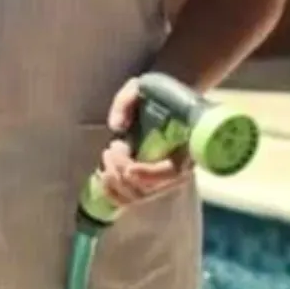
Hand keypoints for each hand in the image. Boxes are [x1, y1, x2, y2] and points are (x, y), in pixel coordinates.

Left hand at [98, 77, 192, 208]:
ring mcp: (162, 180)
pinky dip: (111, 192)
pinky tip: (103, 172)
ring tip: (108, 154)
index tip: (129, 167)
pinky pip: (129, 201)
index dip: (149, 175)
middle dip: (123, 171)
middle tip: (113, 147)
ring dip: (115, 180)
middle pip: (148, 190)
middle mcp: (177, 169)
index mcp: (186, 147)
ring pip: (136, 197)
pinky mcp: (147, 185)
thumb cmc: (154, 95)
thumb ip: (127, 100)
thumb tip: (118, 127)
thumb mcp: (141, 87)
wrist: (163, 103)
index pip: (171, 173)